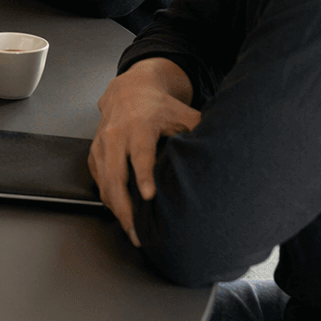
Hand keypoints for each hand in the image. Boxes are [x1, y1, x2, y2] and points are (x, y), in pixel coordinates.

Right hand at [87, 58, 199, 246]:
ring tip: (130, 231)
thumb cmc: (158, 106)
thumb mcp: (183, 114)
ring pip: (104, 182)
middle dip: (124, 206)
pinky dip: (107, 199)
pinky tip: (119, 213)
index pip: (140, 154)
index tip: (148, 196)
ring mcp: (102, 144)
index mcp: (140, 126)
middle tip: (136, 231)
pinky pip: (98, 181)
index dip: (144, 176)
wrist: (128, 90)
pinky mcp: (94, 152)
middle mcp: (117, 136)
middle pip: (116, 175)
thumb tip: (225, 150)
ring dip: (115, 209)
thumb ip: (201, 132)